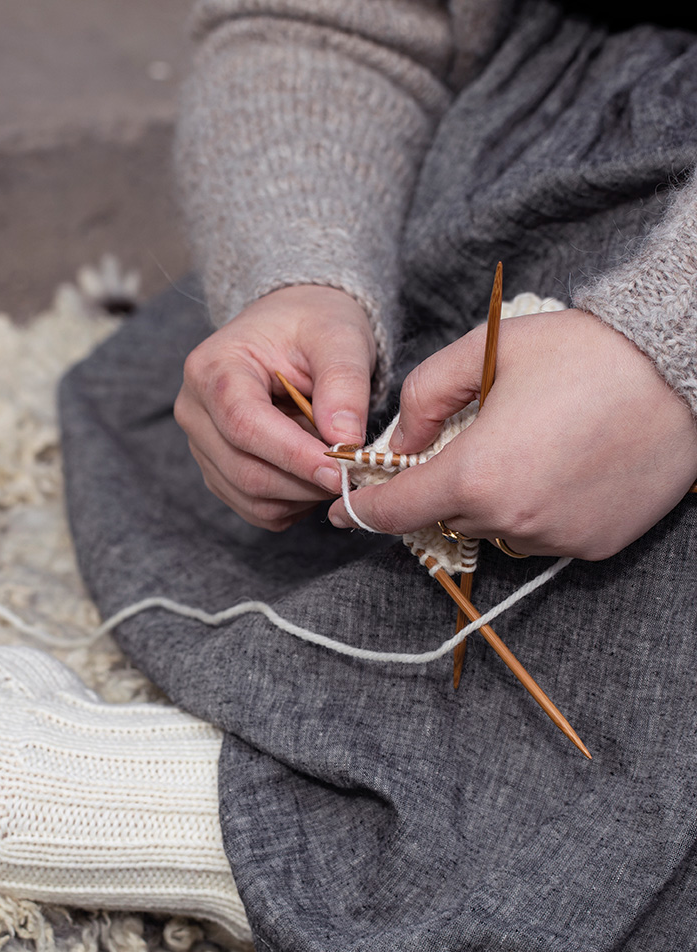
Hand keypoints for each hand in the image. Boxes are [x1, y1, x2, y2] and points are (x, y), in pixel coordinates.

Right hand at [174, 285, 375, 529]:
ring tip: (332, 463)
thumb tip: (344, 440)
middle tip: (352, 471)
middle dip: (304, 480)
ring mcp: (201, 447)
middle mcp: (194, 411)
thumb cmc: (311, 326)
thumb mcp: (337, 337)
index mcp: (211, 368)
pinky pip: (255, 509)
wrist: (291, 330)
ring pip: (250, 497)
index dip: (292, 454)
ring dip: (301, 495)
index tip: (339, 468)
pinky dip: (292, 504)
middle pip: (243, 470)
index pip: (243, 424)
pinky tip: (313, 474)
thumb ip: (343, 383)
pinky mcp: (217, 472)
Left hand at [328, 308, 696, 559]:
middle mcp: (511, 520)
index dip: (361, 511)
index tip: (342, 511)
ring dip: (493, 497)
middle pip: (445, 515)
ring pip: (494, 526)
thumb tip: (397, 442)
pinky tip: (564, 464)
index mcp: (475, 475)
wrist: (688, 373)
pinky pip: (542, 534)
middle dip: (443, 484)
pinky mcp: (594, 547)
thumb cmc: (588, 353)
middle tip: (474, 440)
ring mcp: (555, 539)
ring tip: (532, 443)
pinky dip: (537, 507)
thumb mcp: (488, 352)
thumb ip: (424, 396)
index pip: (394, 511)